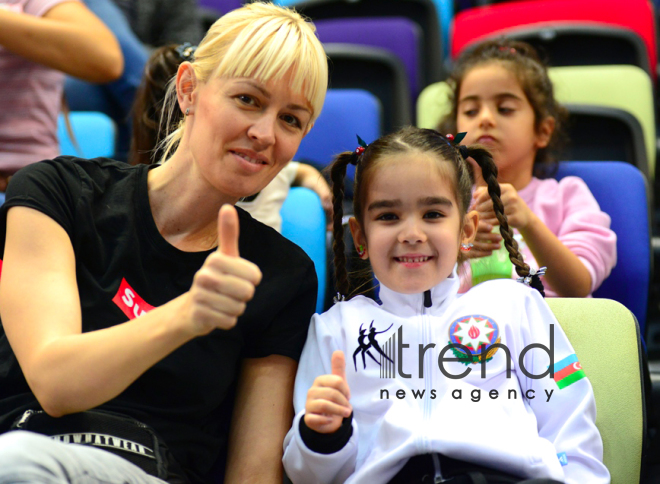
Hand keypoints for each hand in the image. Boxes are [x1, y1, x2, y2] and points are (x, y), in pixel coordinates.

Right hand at [187, 205, 261, 334]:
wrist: (192, 308)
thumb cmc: (216, 277)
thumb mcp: (225, 255)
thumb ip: (228, 233)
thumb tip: (227, 206)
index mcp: (215, 260)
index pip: (254, 276)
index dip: (252, 280)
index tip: (239, 277)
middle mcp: (204, 276)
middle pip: (247, 292)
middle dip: (244, 296)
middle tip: (231, 292)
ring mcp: (200, 296)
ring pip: (239, 308)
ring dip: (235, 308)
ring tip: (223, 302)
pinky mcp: (200, 316)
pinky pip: (230, 321)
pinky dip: (228, 320)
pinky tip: (217, 313)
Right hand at [304, 350, 351, 433]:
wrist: (324, 418)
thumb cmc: (332, 398)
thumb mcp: (337, 384)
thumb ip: (338, 368)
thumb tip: (338, 351)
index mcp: (320, 381)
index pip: (337, 381)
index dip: (346, 390)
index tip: (347, 396)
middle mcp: (312, 391)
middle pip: (333, 394)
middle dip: (344, 402)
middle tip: (348, 408)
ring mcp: (308, 404)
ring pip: (325, 406)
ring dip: (339, 411)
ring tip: (345, 414)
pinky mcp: (308, 418)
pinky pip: (317, 419)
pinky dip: (327, 421)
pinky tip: (330, 420)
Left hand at [471, 184, 532, 231]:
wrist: (524, 216)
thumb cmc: (507, 203)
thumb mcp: (500, 195)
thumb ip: (485, 192)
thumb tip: (474, 195)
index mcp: (507, 188)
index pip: (490, 191)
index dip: (480, 198)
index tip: (475, 203)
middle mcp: (511, 196)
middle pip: (491, 203)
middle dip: (481, 208)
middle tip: (475, 212)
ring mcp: (514, 207)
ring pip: (494, 213)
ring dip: (484, 216)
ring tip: (477, 218)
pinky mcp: (515, 218)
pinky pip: (498, 221)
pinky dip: (490, 223)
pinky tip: (484, 223)